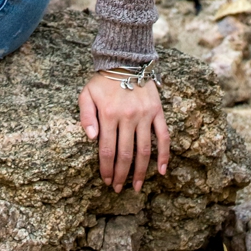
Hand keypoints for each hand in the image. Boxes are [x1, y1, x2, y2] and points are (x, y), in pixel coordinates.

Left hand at [80, 71, 169, 192]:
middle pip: (125, 154)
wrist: (125, 61)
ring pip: (145, 150)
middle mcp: (128, 117)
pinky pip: (164, 137)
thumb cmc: (101, 82)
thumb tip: (91, 139)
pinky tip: (162, 171)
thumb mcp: (86, 95)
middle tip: (118, 188)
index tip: (106, 180)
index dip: (106, 168)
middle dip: (121, 174)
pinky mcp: (158, 113)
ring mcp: (145, 116)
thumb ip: (86, 117)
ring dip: (141, 171)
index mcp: (108, 114)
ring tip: (137, 186)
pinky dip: (164, 155)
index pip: (107, 149)